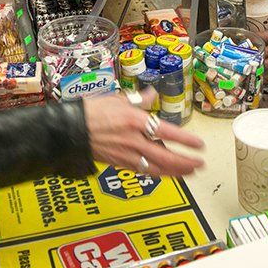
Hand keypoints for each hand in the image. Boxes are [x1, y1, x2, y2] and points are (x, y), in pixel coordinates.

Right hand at [84, 89, 204, 176]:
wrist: (68, 130)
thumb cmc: (91, 112)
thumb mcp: (117, 98)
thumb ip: (138, 99)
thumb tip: (152, 94)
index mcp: (135, 121)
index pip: (166, 132)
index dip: (185, 140)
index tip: (199, 144)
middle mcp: (133, 140)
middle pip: (163, 156)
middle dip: (184, 162)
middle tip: (199, 164)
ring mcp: (125, 154)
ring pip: (154, 167)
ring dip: (174, 172)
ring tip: (189, 172)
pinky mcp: (118, 163)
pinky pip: (141, 170)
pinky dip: (157, 173)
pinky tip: (166, 173)